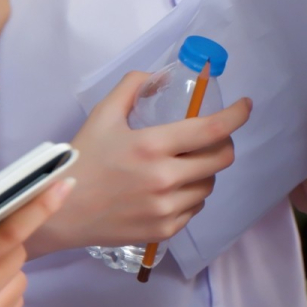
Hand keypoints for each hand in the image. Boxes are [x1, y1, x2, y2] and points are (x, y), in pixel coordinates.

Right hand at [27, 71, 252, 254]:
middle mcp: (165, 179)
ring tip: (180, 164)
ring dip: (203, 170)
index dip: (237, 115)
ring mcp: (166, 208)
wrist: (61, 212)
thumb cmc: (83, 158)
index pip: (212, 128)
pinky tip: (169, 188)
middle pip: (221, 159)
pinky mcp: (164, 231)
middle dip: (222, 143)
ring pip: (209, 184)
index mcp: (152, 145)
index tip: (245, 106)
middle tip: (209, 138)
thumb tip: (163, 76)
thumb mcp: (103, 114)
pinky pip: (195, 208)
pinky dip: (190, 194)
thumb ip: (133, 86)